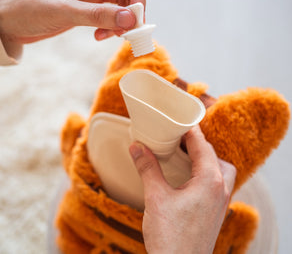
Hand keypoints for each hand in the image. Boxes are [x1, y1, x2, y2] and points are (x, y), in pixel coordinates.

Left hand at [0, 0, 144, 46]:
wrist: (11, 19)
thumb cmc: (29, 7)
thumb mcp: (64, 11)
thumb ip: (98, 15)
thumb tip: (130, 19)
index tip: (138, 21)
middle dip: (132, 11)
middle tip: (129, 30)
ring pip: (121, 6)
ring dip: (122, 22)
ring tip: (111, 36)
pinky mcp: (89, 8)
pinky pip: (110, 16)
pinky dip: (112, 27)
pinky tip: (101, 36)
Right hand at [129, 125, 235, 253]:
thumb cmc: (171, 238)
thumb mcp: (156, 198)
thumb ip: (148, 169)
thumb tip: (137, 147)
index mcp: (210, 181)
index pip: (203, 146)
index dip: (191, 131)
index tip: (180, 120)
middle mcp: (220, 190)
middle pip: (215, 156)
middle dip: (199, 144)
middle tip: (180, 138)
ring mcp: (221, 203)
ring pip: (220, 171)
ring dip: (206, 159)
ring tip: (186, 155)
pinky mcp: (215, 212)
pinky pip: (217, 184)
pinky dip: (206, 173)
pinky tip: (190, 177)